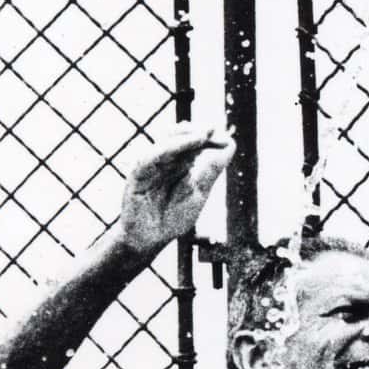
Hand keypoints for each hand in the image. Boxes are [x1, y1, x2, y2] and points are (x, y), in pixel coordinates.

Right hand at [115, 124, 233, 256]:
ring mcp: (150, 166)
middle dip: (197, 133)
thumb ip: (211, 169)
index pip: (193, 144)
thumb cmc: (173, 217)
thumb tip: (230, 144)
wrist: (150, 239)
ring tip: (203, 135)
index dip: (208, 138)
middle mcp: (164, 160)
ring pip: (166, 144)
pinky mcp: (138, 173)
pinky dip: (168, 149)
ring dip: (185, 138)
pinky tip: (183, 146)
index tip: (225, 138)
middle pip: (179, 138)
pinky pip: (152, 157)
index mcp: (179, 163)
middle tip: (213, 129)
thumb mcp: (199, 191)